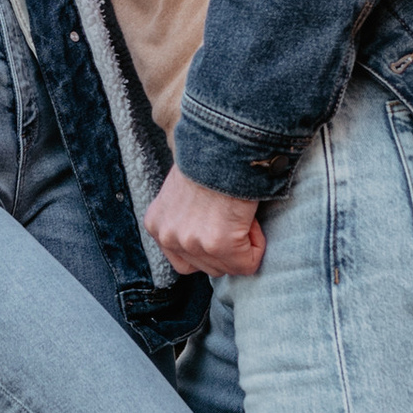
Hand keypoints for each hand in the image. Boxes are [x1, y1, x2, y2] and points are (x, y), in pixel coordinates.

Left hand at [144, 166, 265, 278]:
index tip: (219, 222)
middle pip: (207, 267)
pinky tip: (249, 219)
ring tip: (240, 216)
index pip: (185, 260)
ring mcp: (191, 243)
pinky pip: (247, 262)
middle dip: (227, 248)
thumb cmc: (208, 161)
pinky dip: (256, 244)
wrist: (223, 145)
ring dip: (242, 245)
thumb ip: (186, 220)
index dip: (209, 245)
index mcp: (156, 224)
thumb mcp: (181, 193)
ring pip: (228, 267)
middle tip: (234, 218)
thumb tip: (206, 235)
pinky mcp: (218, 243)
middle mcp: (168, 237)